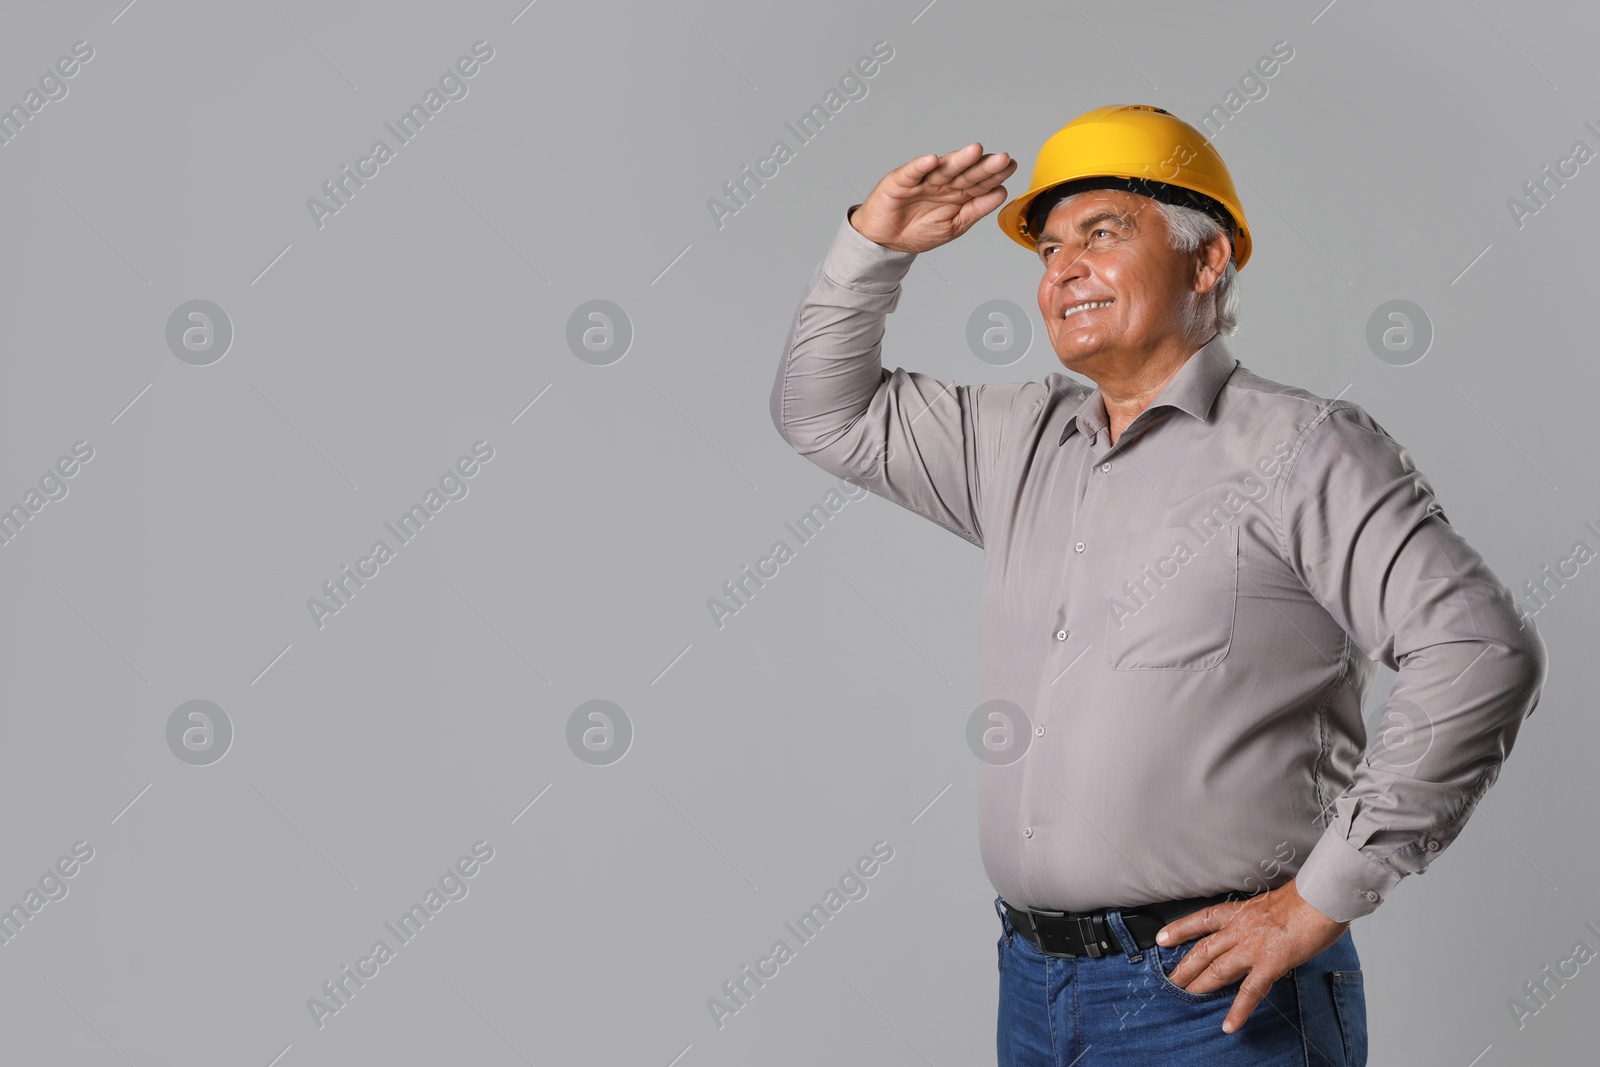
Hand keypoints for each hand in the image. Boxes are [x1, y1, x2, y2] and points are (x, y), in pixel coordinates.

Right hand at [850, 142, 1018, 253]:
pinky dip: (921, 166)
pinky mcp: (901, 181)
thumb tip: (1001, 192)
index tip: (1011, 166)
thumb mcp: (955, 226)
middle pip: (966, 172)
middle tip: (1002, 158)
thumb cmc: (918, 231)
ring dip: (959, 159)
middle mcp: (943, 182)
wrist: (886, 241)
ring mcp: (923, 180)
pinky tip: (933, 159)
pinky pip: (913, 172)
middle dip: (984, 165)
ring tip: (975, 151)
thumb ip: (977, 209)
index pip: (980, 181)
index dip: (995, 174)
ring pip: (943, 168)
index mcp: (957, 193)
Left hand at [1154, 878, 1349, 1033]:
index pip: (1202, 919)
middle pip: (1204, 950)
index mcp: (1240, 912)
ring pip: (1218, 969)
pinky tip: (1229, 1024)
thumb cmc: (1305, 898)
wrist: (1321, 897)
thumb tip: (1260, 928)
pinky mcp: (1270, 963)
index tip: (1162, 938)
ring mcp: (1253, 947)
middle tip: (1169, 980)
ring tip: (1185, 998)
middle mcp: (1240, 929)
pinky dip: (1239, 1010)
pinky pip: (1250, 991)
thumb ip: (1259, 917)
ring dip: (1200, 985)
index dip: (1180, 929)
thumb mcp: (1272, 902)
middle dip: (1184, 966)